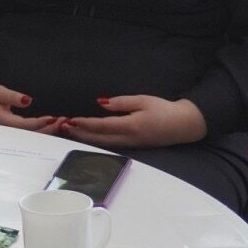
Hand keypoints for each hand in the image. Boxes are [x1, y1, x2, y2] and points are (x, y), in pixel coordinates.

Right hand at [0, 80, 63, 133]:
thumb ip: (12, 97)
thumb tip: (28, 100)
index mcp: (4, 122)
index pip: (26, 126)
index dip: (40, 123)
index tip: (53, 117)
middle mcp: (9, 129)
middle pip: (32, 133)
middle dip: (49, 129)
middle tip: (64, 121)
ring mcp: (12, 130)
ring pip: (33, 133)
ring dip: (49, 129)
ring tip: (63, 122)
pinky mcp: (15, 127)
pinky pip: (31, 130)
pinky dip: (43, 127)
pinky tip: (53, 122)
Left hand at [62, 95, 207, 148]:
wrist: (185, 126)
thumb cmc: (164, 110)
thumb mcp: (142, 100)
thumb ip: (121, 103)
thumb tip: (100, 103)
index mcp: (132, 126)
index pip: (102, 126)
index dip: (85, 123)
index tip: (70, 119)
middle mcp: (129, 139)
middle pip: (99, 138)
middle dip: (79, 133)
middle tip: (62, 127)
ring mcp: (131, 145)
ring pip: (103, 144)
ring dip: (85, 138)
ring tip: (70, 131)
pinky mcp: (133, 146)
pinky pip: (110, 144)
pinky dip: (96, 140)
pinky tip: (87, 136)